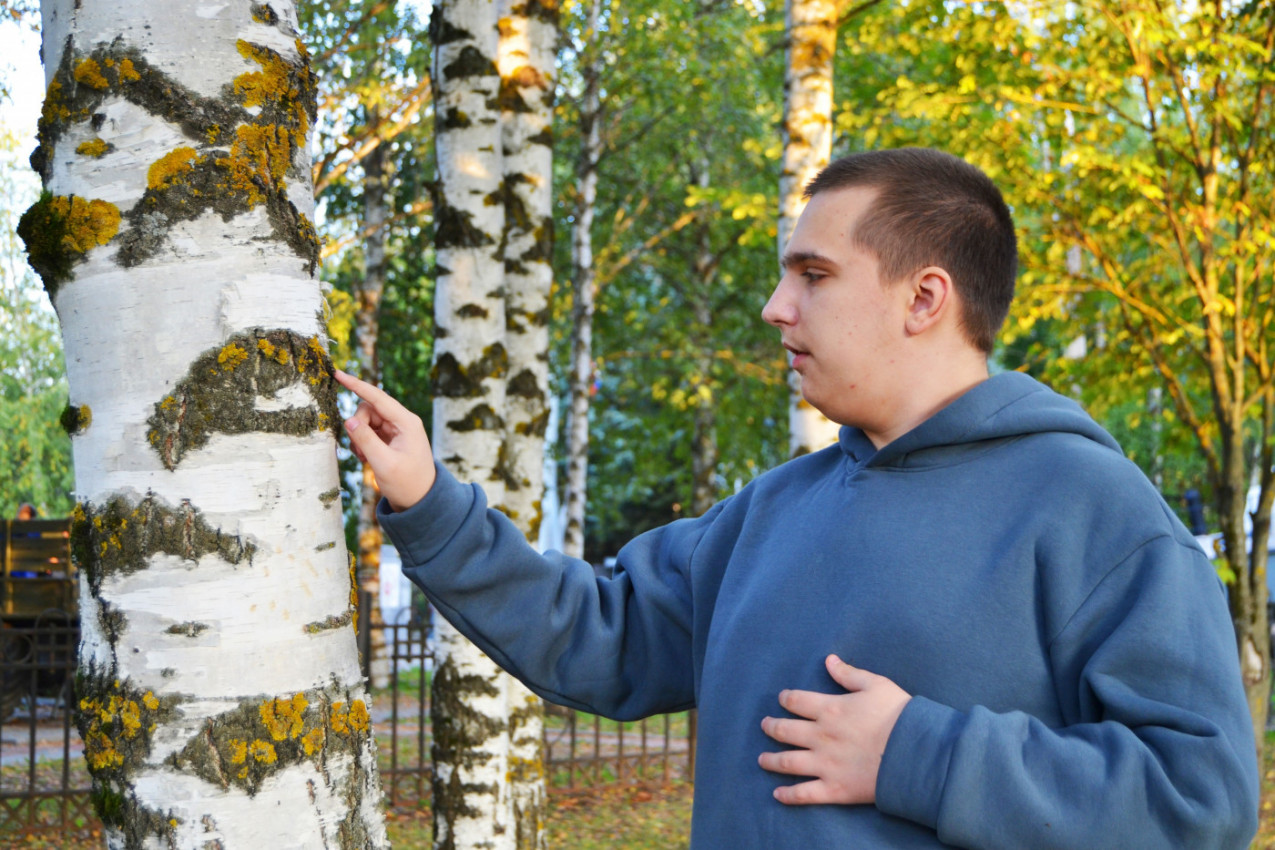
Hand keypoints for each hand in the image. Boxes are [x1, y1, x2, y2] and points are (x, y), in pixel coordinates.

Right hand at [333, 370, 435, 511]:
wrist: (420, 500)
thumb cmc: (407, 483)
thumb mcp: (384, 463)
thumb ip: (365, 440)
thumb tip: (349, 420)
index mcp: (406, 422)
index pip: (377, 397)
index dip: (356, 385)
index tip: (338, 373)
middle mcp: (402, 422)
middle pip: (368, 409)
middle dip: (358, 426)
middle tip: (360, 450)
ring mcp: (395, 430)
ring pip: (365, 421)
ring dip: (359, 437)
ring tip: (365, 458)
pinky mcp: (389, 438)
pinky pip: (367, 431)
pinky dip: (362, 443)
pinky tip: (367, 458)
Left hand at [758, 654, 910, 805]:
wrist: (915, 753)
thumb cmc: (898, 715)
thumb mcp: (876, 685)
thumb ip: (849, 673)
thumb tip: (829, 660)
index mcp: (829, 709)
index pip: (796, 701)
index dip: (785, 699)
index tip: (782, 699)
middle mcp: (820, 736)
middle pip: (784, 731)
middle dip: (771, 727)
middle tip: (765, 726)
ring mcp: (825, 764)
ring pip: (787, 762)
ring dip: (770, 761)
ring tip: (762, 760)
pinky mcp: (834, 789)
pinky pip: (804, 793)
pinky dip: (788, 795)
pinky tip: (777, 794)